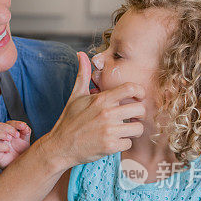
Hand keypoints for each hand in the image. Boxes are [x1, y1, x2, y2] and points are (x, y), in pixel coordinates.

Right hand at [0, 120, 30, 167]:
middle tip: (17, 136)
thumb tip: (25, 126)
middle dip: (9, 128)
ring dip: (2, 134)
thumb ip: (25, 132)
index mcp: (5, 132)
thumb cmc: (19, 152)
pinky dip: (2, 146)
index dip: (16, 123)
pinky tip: (8, 150)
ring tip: (10, 139)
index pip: (8, 123)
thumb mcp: (25, 140)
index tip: (23, 127)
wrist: (19, 166)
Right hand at [42, 52, 145, 168]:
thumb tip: (80, 54)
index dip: (140, 91)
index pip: (131, 88)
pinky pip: (129, 143)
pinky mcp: (110, 146)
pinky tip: (114, 141)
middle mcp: (107, 113)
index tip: (138, 97)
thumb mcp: (75, 96)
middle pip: (140, 109)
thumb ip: (83, 75)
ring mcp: (109, 131)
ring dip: (133, 130)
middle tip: (132, 117)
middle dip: (139, 114)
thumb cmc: (69, 120)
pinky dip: (123, 144)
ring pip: (138, 128)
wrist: (60, 146)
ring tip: (124, 130)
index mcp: (101, 99)